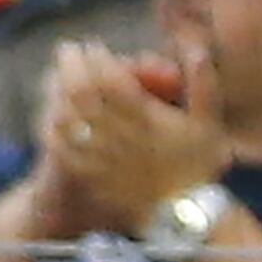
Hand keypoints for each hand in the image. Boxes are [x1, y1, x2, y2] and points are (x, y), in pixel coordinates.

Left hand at [46, 38, 227, 223]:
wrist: (185, 216)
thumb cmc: (198, 166)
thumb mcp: (209, 125)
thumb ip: (203, 84)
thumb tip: (196, 48)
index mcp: (146, 120)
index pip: (110, 77)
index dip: (98, 56)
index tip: (94, 45)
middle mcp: (120, 136)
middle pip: (81, 91)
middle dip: (70, 64)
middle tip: (67, 49)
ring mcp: (101, 157)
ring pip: (66, 115)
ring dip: (56, 90)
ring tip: (56, 75)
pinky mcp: (91, 176)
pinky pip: (61, 147)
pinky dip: (52, 126)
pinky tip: (51, 114)